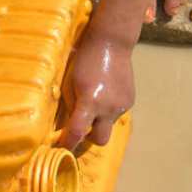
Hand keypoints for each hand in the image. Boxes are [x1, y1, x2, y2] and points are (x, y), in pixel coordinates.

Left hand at [58, 27, 134, 148]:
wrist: (111, 43)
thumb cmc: (84, 60)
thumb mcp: (70, 82)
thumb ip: (70, 106)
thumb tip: (67, 126)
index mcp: (90, 101)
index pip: (77, 133)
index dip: (68, 144)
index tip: (61, 149)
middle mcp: (108, 107)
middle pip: (100, 140)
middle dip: (89, 139)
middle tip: (81, 128)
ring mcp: (122, 105)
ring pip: (108, 124)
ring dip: (100, 119)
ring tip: (95, 98)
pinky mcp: (130, 101)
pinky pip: (116, 113)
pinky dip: (109, 109)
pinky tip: (106, 91)